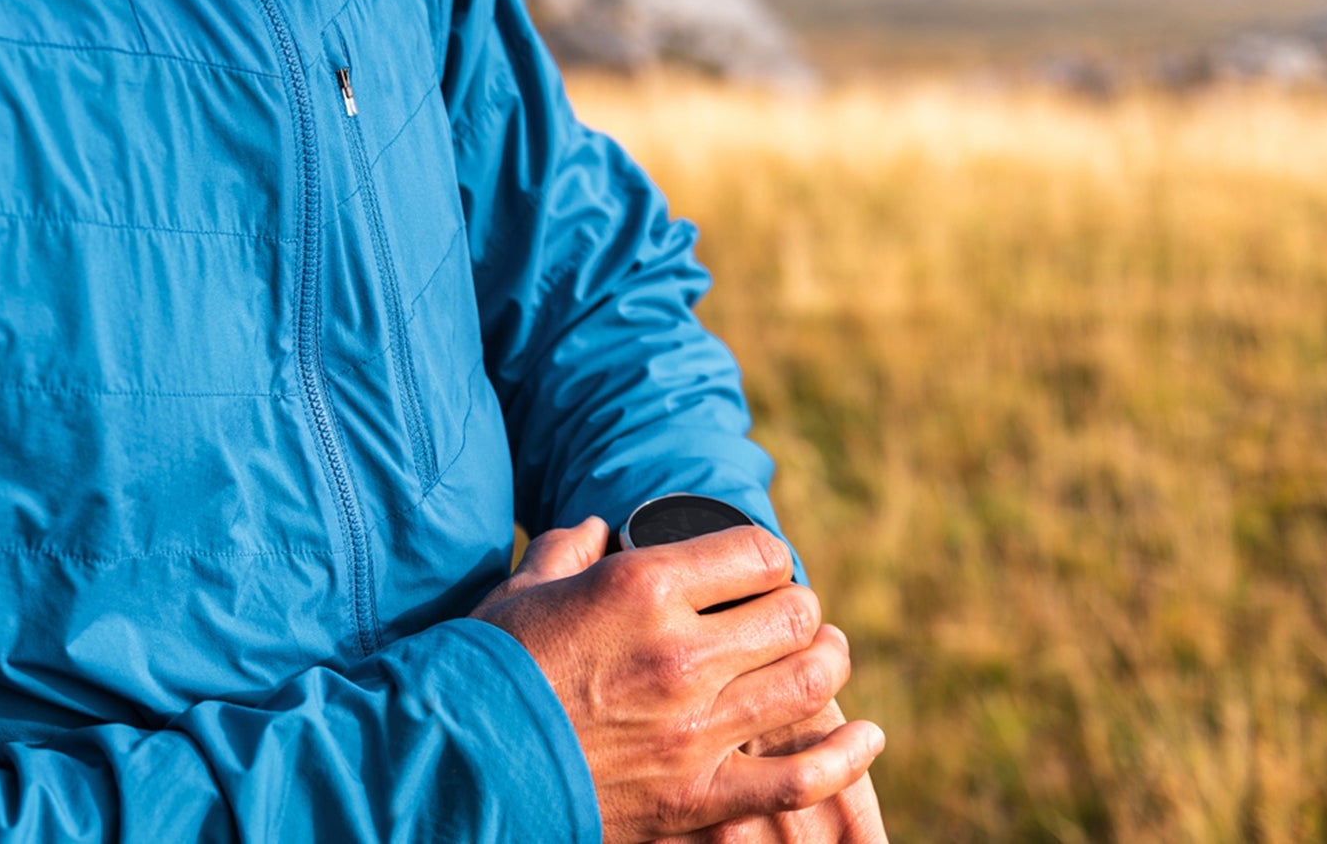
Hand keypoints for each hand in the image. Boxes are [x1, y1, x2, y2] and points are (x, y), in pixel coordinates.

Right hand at [472, 521, 884, 843]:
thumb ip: (568, 550)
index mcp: (641, 587)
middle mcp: (682, 653)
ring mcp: (697, 730)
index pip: (754, 552)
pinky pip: (801, 778)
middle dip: (800, 608)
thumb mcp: (522, 589)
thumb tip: (597, 529)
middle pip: (794, 614)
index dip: (764, 557)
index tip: (757, 569)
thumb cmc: (485, 668)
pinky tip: (868, 737)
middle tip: (793, 615)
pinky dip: (847, 756)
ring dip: (829, 663)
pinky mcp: (700, 797)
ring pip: (809, 683)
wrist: (458, 761)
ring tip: (825, 656)